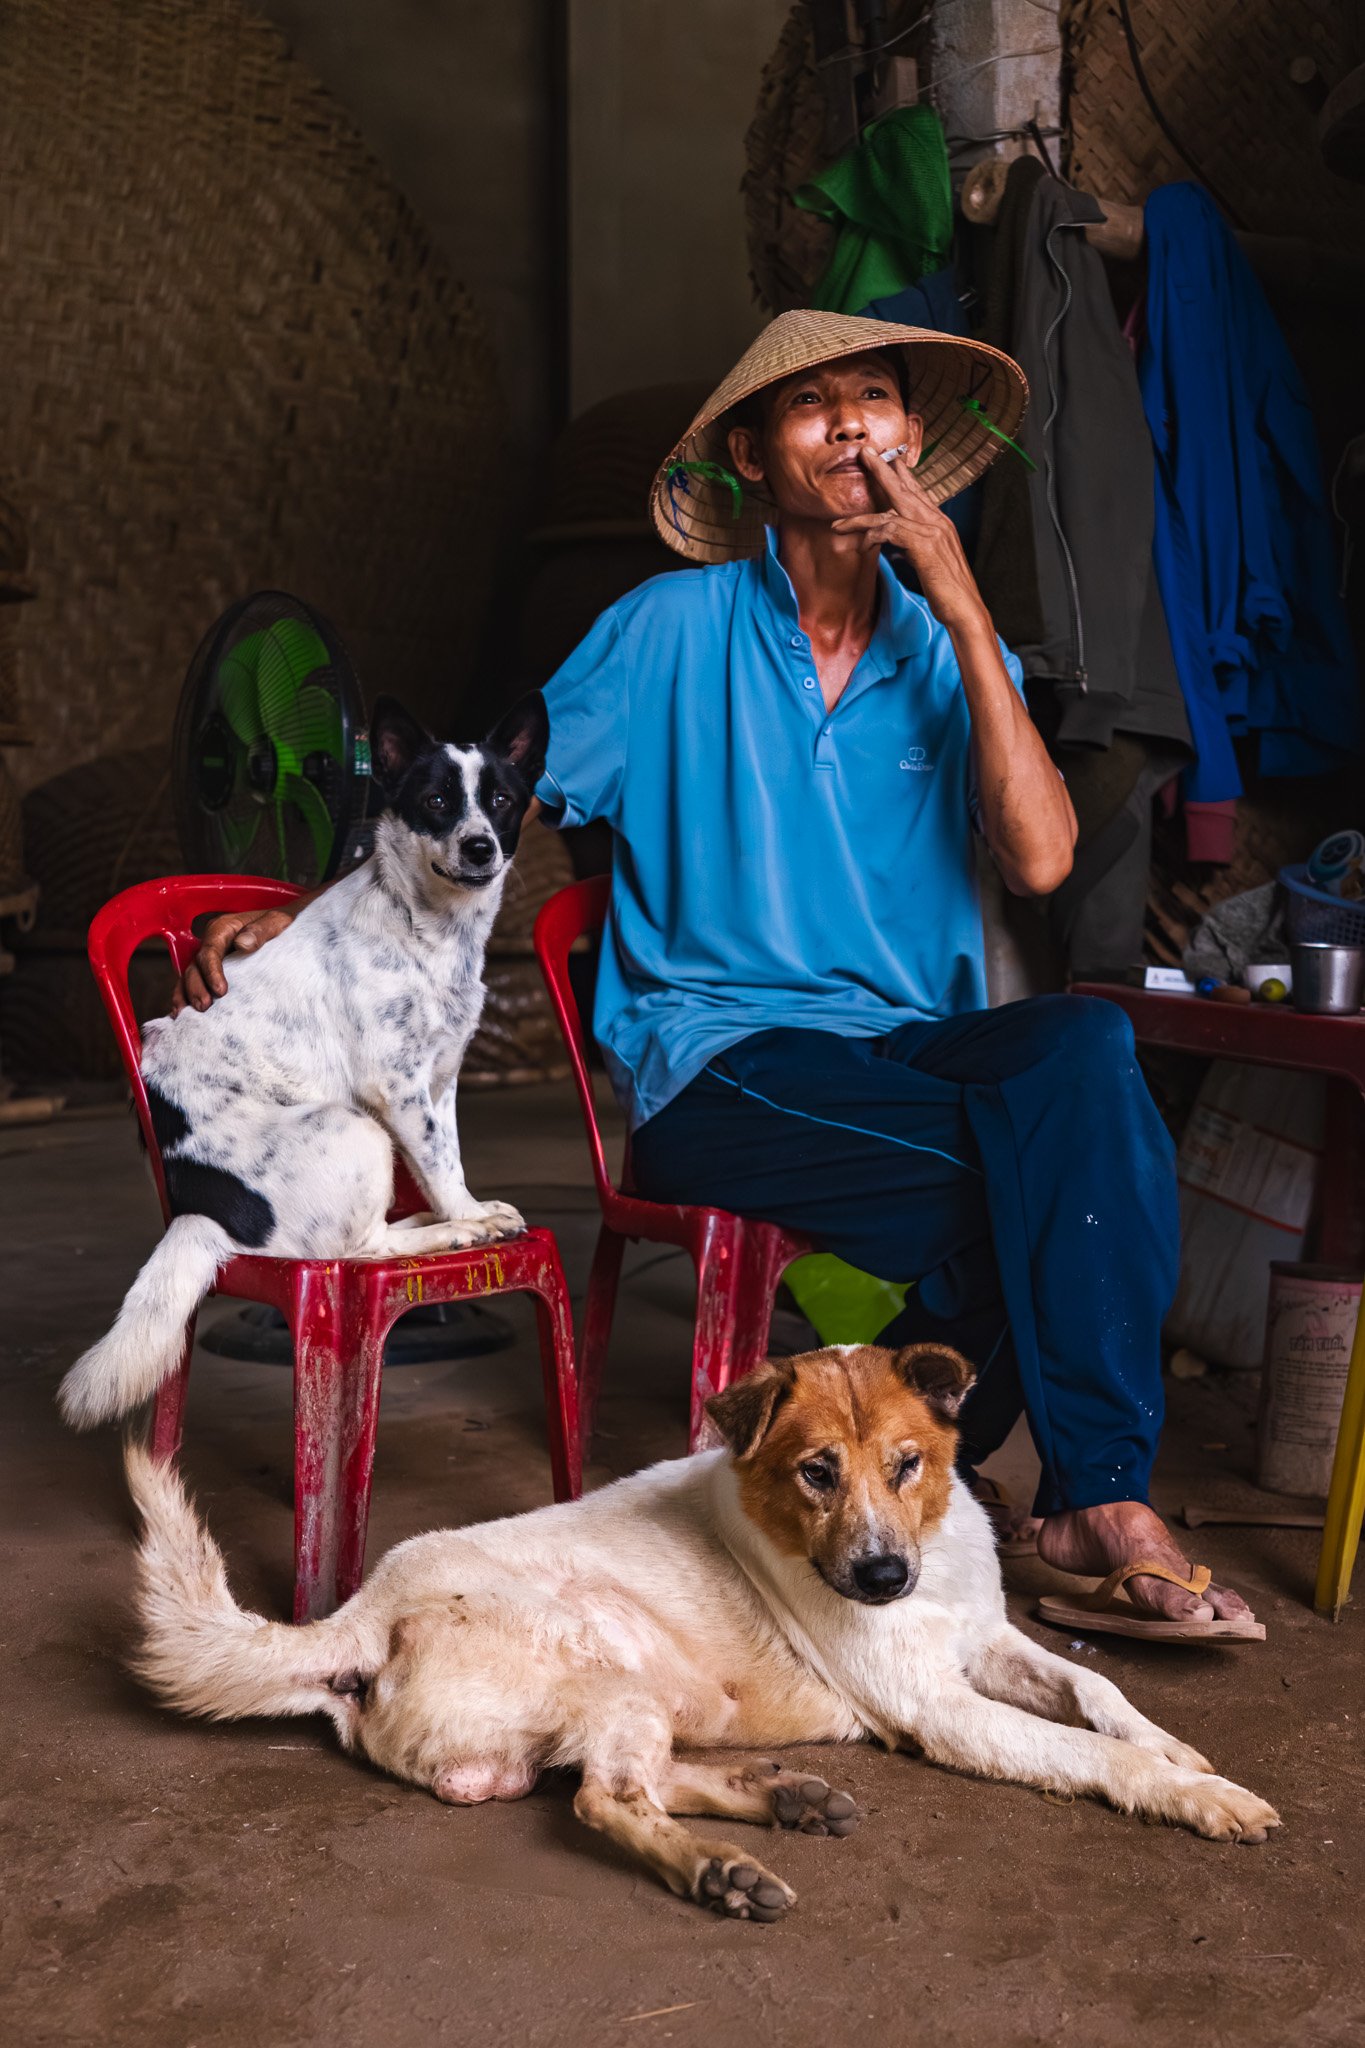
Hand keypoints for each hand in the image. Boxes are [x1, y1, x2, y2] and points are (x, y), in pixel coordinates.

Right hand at [171, 906, 296, 1014]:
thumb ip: (261, 930)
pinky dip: (187, 997)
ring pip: (190, 976)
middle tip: (204, 1007)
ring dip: (187, 995)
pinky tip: (184, 1014)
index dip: (212, 972)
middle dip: (196, 988)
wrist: (285, 927)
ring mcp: (210, 957)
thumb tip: (242, 944)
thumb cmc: (279, 924)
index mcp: (223, 928)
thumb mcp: (276, 921)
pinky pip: (196, 983)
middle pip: (195, 966)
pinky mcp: (213, 970)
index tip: (221, 991)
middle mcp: (212, 943)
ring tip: (187, 1015)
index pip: (210, 951)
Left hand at [831, 448, 985, 632]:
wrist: (966, 609)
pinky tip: (861, 545)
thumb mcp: (931, 564)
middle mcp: (938, 522)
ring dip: (861, 517)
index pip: (918, 492)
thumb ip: (916, 549)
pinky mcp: (925, 545)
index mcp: (941, 524)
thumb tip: (900, 546)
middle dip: (883, 470)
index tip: (887, 460)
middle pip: (906, 489)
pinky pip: (891, 530)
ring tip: (840, 522)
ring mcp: (933, 531)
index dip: (902, 475)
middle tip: (866, 453)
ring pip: (892, 511)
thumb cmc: (949, 591)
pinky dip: (872, 536)